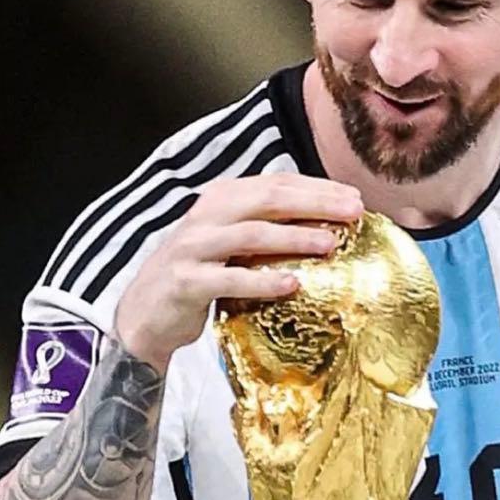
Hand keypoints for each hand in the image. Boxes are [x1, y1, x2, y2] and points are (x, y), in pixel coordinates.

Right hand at [115, 174, 362, 371]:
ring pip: (250, 234)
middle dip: (314, 203)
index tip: (354, 196)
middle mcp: (206, 216)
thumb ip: (266, 227)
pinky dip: (261, 281)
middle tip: (353, 212)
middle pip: (267, 200)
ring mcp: (194, 248)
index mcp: (222, 200)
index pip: (275, 184)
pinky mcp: (186, 283)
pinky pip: (229, 280)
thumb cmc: (200, 275)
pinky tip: (291, 284)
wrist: (145, 315)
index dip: (317, 187)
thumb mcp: (231, 242)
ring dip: (293, 236)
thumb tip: (326, 221)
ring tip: (330, 243)